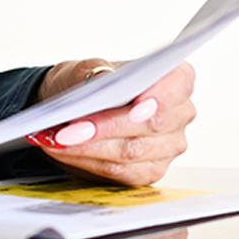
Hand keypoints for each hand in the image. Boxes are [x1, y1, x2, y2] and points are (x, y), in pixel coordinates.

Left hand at [31, 59, 195, 186]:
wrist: (79, 106)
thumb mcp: (87, 68)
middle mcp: (180, 113)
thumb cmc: (90, 82)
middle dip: (107, 127)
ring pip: (132, 151)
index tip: (135, 107)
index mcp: (175, 78)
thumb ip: (97, 73)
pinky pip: (120, 171)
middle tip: (71, 128)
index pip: (177, 85)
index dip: (159, 96)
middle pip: (151, 124)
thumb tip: (102, 83)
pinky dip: (87, 160)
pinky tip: (64, 151)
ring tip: (58, 139)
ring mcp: (169, 146)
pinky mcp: (150, 170)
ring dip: (90, 147)